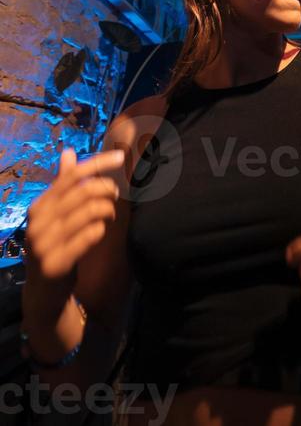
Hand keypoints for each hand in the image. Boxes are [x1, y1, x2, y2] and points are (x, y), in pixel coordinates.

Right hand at [23, 147, 123, 316]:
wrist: (44, 290)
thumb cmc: (54, 244)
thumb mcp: (55, 214)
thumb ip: (63, 184)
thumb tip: (68, 152)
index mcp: (39, 206)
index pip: (72, 176)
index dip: (98, 163)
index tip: (121, 157)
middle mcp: (38, 223)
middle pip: (85, 192)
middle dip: (108, 189)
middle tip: (115, 196)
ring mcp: (45, 244)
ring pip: (91, 211)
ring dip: (108, 210)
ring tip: (109, 215)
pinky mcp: (56, 263)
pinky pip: (91, 235)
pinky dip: (102, 229)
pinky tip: (101, 231)